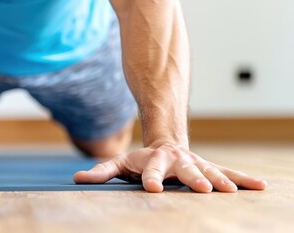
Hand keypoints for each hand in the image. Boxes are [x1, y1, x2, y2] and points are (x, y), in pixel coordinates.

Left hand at [73, 144, 266, 192]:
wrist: (167, 144)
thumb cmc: (140, 160)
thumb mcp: (119, 164)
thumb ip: (100, 172)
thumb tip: (75, 179)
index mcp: (153, 162)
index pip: (150, 172)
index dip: (150, 179)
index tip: (153, 189)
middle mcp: (177, 162)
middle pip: (186, 171)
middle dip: (195, 179)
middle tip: (204, 189)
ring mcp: (196, 164)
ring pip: (211, 171)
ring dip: (223, 180)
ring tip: (234, 191)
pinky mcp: (211, 168)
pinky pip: (229, 173)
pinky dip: (243, 180)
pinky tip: (260, 187)